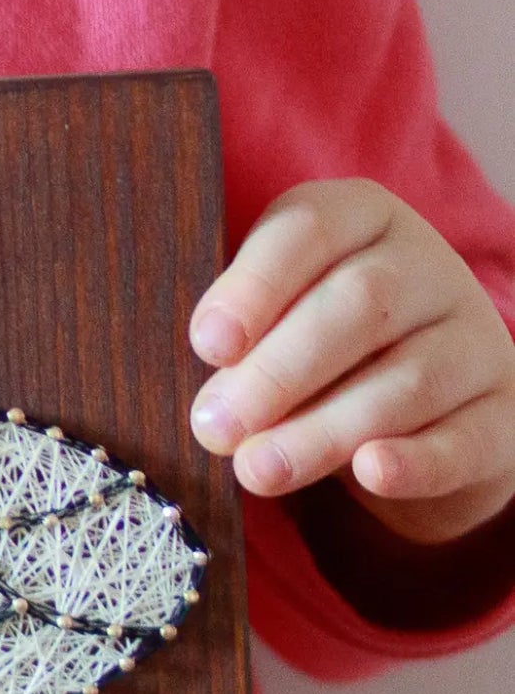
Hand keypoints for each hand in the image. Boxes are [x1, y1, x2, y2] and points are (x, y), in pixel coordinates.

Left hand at [189, 179, 514, 544]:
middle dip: (278, 371)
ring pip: (407, 380)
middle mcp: (428, 267)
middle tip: (215, 428)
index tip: (208, 346)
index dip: (255, 287)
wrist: (419, 410)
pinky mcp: (499, 414)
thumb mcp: (272, 326)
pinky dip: (416, 461)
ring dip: (322, 431)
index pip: (310, 229)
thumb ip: (242, 348)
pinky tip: (371, 472)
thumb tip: (215, 408)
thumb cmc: (316, 352)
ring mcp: (475, 339)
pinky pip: (462, 438)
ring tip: (256, 470)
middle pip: (360, 304)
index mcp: (360, 220)